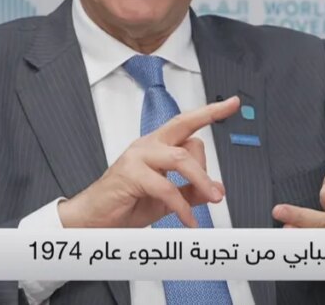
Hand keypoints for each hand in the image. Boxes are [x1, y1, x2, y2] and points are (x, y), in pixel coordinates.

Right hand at [58, 96, 239, 227]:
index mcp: (156, 146)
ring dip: (202, 180)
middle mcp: (147, 145)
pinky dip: (182, 207)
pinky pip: (166, 188)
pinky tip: (188, 219)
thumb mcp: (166, 199)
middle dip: (210, 130)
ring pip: (181, 157)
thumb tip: (215, 189)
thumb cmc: (124, 204)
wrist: (92, 219)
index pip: (186, 123)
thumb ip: (189, 192)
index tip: (232, 104)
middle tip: (225, 164)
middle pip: (184, 128)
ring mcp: (137, 156)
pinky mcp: (130, 174)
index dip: (209, 112)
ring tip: (213, 199)